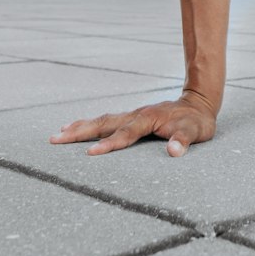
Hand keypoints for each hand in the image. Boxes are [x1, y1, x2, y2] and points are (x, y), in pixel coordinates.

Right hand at [49, 91, 216, 157]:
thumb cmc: (197, 121)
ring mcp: (132, 115)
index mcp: (149, 119)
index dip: (109, 144)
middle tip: (56, 139)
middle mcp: (136, 115)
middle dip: (80, 132)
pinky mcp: (131, 118)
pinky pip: (106, 121)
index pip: (126, 134)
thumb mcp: (196, 131)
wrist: (198, 102)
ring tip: (59, 133)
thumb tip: (173, 151)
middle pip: (104, 123)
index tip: (90, 153)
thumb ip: (184, 140)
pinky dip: (90, 125)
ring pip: (102, 121)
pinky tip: (78, 128)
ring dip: (81, 127)